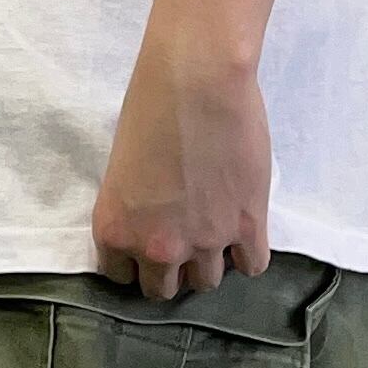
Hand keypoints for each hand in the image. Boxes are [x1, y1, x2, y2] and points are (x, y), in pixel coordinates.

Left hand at [92, 27, 271, 300]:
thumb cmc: (151, 103)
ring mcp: (203, 242)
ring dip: (210, 263)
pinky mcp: (246, 228)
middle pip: (164, 290)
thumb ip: (135, 207)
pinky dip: (248, 254)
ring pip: (206, 283)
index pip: (121, 277)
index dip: (136, 261)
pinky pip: (251, 266)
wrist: (198, 78)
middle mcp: (156, 248)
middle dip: (172, 270)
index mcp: (116, 231)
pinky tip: (246, 234)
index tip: (147, 246)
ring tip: (215, 232)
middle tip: (183, 241)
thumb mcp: (122, 167)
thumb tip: (157, 221)